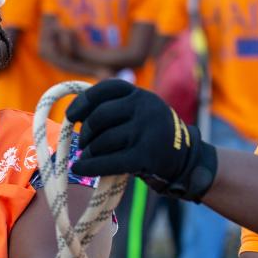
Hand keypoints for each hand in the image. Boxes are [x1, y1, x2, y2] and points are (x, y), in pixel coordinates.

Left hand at [67, 79, 217, 201]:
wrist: (186, 159)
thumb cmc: (151, 135)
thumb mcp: (140, 112)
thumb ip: (115, 108)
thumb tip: (73, 116)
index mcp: (140, 94)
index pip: (105, 89)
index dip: (83, 101)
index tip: (71, 116)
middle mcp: (144, 108)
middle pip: (100, 116)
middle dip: (87, 131)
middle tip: (83, 143)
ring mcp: (146, 131)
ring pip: (102, 141)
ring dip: (88, 152)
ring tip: (86, 157)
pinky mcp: (145, 156)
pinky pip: (108, 162)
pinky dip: (89, 166)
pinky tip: (78, 168)